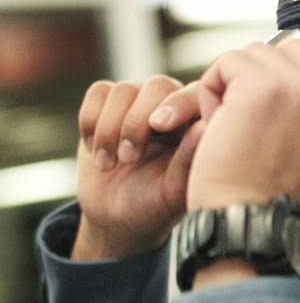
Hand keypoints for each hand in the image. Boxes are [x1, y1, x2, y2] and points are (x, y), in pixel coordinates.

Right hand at [73, 76, 203, 260]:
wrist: (117, 216)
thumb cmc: (154, 205)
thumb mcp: (174, 189)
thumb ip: (189, 158)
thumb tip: (204, 125)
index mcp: (198, 126)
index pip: (196, 94)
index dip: (177, 104)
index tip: (159, 127)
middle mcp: (173, 108)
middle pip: (158, 85)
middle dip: (136, 122)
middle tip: (128, 159)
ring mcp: (140, 103)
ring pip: (124, 89)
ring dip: (110, 129)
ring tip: (109, 164)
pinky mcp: (108, 105)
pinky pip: (98, 92)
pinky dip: (91, 120)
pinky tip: (97, 150)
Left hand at [185, 38, 299, 211]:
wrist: (253, 228)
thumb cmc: (275, 209)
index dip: (298, 74)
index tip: (275, 102)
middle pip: (298, 50)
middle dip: (268, 72)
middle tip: (250, 112)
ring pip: (260, 53)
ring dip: (236, 82)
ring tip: (231, 124)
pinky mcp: (264, 85)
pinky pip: (230, 62)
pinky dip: (213, 87)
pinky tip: (217, 124)